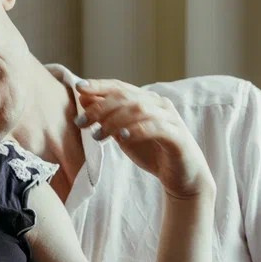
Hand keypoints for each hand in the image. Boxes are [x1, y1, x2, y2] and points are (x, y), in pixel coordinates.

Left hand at [75, 79, 213, 199]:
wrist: (182, 176)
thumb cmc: (152, 152)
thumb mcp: (123, 133)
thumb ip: (107, 117)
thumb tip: (84, 98)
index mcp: (146, 100)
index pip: (120, 87)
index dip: (100, 85)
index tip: (79, 87)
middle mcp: (159, 104)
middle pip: (127, 96)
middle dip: (100, 107)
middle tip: (82, 122)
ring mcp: (170, 119)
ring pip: (140, 109)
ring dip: (114, 120)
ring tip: (97, 135)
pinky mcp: (178, 136)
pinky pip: (157, 127)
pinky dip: (137, 130)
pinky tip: (122, 137)